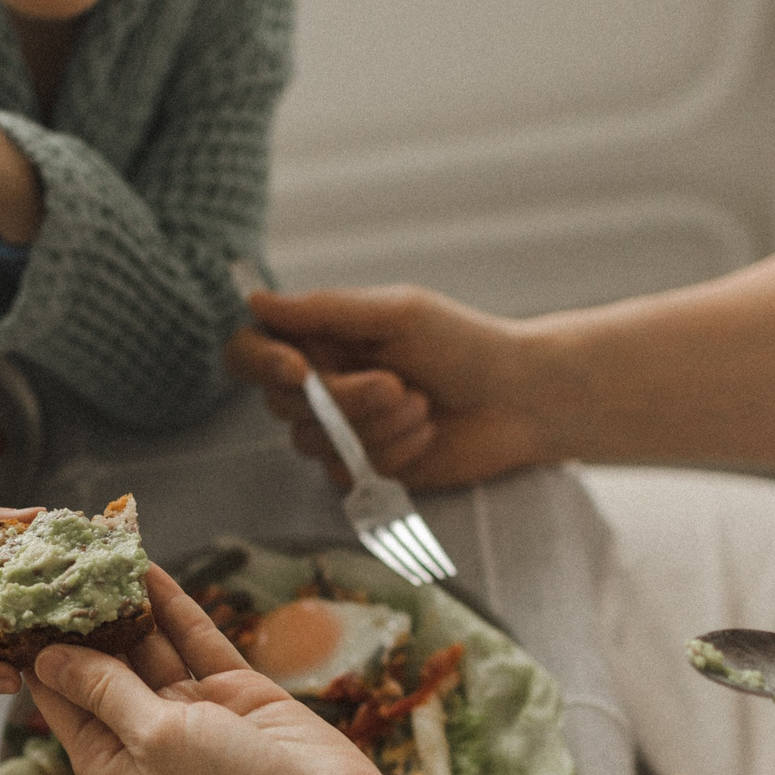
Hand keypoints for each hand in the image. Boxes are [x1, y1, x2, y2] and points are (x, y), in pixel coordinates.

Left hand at [26, 569, 422, 774]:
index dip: (37, 652)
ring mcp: (195, 713)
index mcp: (111, 766)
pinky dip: (173, 606)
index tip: (13, 603)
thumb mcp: (155, 742)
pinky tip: (148, 569)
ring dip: (125, 603)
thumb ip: (106, 692)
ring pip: (150, 647)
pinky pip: (196, 640)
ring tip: (94, 552)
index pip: (60, 700)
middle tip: (54, 562)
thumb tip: (49, 657)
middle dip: (80, 619)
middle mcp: (147, 739)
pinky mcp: (238, 692)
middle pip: (102, 668)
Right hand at [223, 286, 552, 490]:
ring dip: (375, 427)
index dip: (261, 362)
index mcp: (324, 337)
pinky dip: (391, 456)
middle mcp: (324, 383)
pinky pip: (345, 474)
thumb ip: (324, 310)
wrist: (522, 401)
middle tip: (400, 384)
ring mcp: (343, 430)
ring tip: (424, 406)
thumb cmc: (467, 344)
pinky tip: (426, 436)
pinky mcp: (366, 468)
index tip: (299, 370)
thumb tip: (254, 300)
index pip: (251, 350)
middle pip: (284, 403)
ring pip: (315, 443)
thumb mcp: (398, 313)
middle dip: (345, 399)